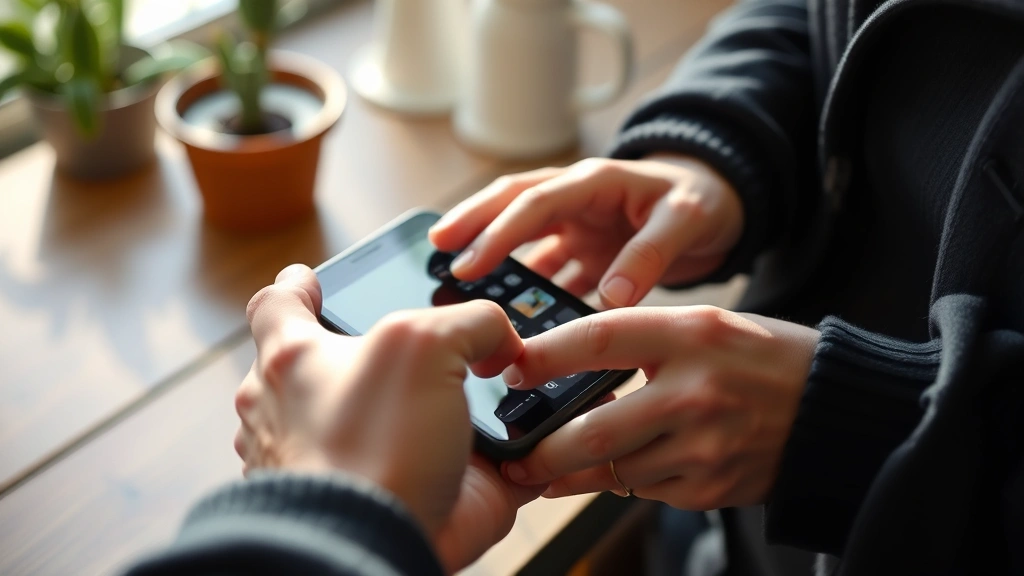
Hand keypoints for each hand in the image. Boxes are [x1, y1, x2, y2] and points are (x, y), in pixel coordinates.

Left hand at [235, 265, 544, 571]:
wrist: (379, 545)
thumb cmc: (371, 446)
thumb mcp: (422, 342)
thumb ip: (468, 322)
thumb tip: (501, 344)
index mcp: (294, 364)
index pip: (277, 307)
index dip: (298, 286)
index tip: (309, 278)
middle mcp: (310, 414)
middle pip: (329, 367)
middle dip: (371, 355)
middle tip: (422, 342)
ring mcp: (350, 461)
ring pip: (377, 425)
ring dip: (426, 412)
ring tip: (486, 392)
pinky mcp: (396, 500)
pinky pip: (433, 475)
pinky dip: (473, 462)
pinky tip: (513, 450)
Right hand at [429, 155, 742, 308]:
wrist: (723, 206)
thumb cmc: (703, 203)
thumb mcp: (686, 221)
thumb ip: (649, 254)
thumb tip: (610, 297)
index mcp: (594, 182)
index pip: (534, 202)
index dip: (498, 231)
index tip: (468, 263)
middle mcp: (576, 200)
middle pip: (510, 206)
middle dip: (470, 224)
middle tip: (433, 250)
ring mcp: (577, 226)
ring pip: (521, 238)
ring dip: (491, 257)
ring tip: (453, 284)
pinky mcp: (583, 251)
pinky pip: (545, 269)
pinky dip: (525, 289)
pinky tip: (506, 314)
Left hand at [498, 306, 818, 509]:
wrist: (832, 409)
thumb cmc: (760, 358)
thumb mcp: (705, 326)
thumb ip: (642, 340)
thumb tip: (569, 365)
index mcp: (690, 334)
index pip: (599, 339)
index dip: (545, 355)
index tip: (509, 367)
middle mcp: (695, 391)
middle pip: (594, 431)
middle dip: (543, 452)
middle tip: (513, 456)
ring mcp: (704, 446)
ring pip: (613, 470)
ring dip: (573, 475)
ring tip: (543, 473)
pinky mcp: (712, 486)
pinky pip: (646, 490)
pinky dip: (625, 481)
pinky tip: (618, 470)